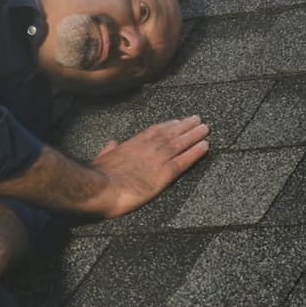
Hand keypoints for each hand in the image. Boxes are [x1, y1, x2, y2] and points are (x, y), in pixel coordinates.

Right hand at [88, 117, 210, 216]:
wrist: (101, 186)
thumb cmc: (99, 175)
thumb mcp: (102, 157)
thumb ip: (109, 150)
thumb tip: (111, 143)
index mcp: (133, 144)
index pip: (155, 131)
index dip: (168, 125)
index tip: (178, 121)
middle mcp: (149, 147)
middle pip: (172, 133)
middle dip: (186, 126)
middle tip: (198, 120)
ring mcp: (158, 159)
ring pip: (181, 143)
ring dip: (195, 135)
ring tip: (206, 128)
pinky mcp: (165, 173)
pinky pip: (185, 160)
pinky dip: (196, 152)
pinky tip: (206, 146)